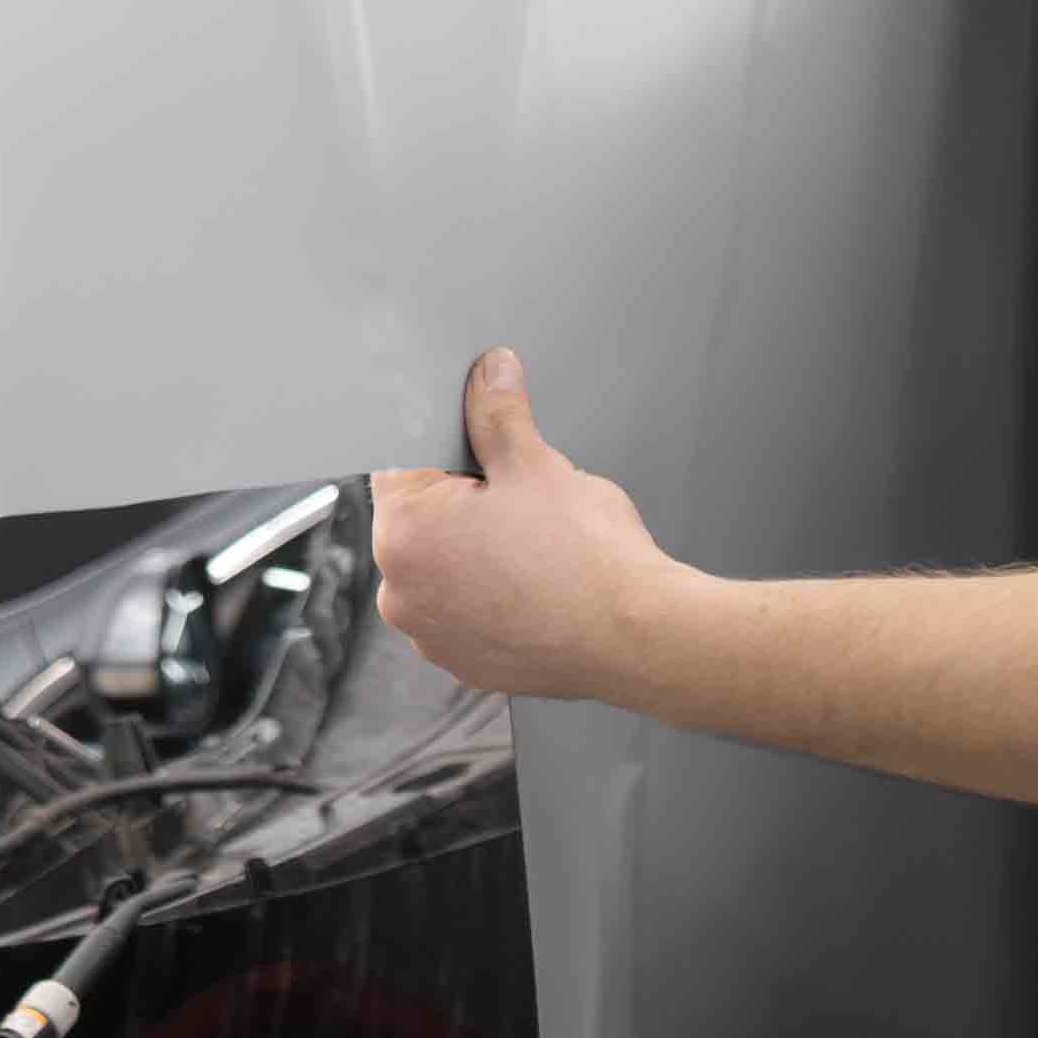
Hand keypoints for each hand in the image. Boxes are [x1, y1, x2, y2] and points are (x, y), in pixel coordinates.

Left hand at [370, 352, 674, 703]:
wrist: (638, 637)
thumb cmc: (587, 558)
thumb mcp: (534, 464)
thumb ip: (497, 413)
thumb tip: (488, 374)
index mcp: (402, 535)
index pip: (398, 466)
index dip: (443, 449)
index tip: (479, 450)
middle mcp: (401, 593)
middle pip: (420, 522)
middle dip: (462, 503)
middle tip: (519, 499)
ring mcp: (432, 636)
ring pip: (444, 569)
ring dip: (476, 551)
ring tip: (533, 546)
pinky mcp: (466, 663)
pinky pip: (467, 613)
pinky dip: (493, 595)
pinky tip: (537, 584)